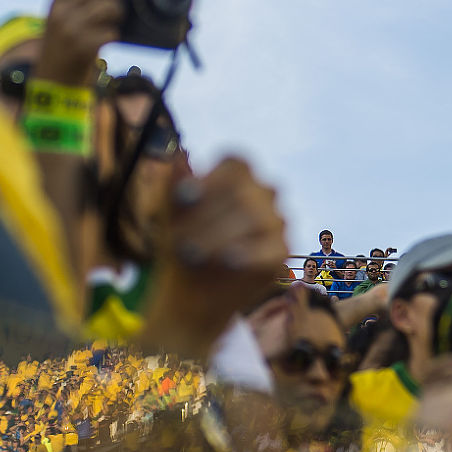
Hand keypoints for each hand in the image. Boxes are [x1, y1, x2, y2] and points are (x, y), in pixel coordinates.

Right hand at [38, 0, 125, 86]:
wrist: (52, 86)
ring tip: (115, 23)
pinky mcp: (82, 47)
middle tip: (120, 3)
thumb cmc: (63, 54)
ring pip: (109, 6)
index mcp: (55, 4)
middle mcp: (60, 12)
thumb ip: (77, 7)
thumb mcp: (61, 25)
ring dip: (118, 14)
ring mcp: (71, 29)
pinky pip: (111, 32)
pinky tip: (109, 41)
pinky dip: (115, 36)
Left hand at [142, 157, 288, 352]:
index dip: (212, 179)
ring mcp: (275, 221)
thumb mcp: (169, 214)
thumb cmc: (180, 245)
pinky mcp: (282, 251)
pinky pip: (273, 247)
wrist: (190, 293)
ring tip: (192, 254)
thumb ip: (173, 184)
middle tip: (179, 241)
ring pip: (258, 218)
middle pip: (243, 193)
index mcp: (237, 177)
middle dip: (206, 218)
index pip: (236, 163)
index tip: (184, 198)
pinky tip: (227, 261)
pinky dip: (249, 254)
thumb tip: (177, 157)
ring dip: (219, 237)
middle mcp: (261, 194)